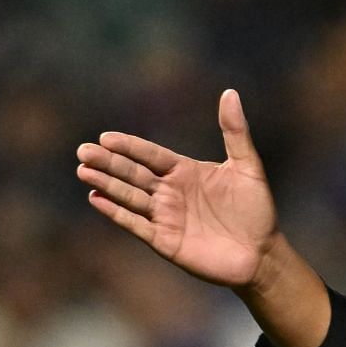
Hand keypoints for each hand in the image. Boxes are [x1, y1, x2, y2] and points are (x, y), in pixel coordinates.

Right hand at [76, 89, 278, 289]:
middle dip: (108, 163)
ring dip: (106, 184)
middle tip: (83, 150)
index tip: (106, 137)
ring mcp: (165, 217)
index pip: (151, 155)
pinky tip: (96, 199)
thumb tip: (230, 92)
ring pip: (129, 196)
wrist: (262, 254)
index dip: (129, 146)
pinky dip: (116, 213)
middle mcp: (170, 192)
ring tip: (84, 171)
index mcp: (185, 172)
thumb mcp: (248, 166)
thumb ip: (235, 132)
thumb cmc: (256, 209)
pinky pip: (135, 224)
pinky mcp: (164, 241)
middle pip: (133, 173)